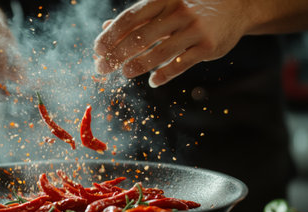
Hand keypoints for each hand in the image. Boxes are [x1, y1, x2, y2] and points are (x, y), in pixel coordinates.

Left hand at [94, 0, 249, 86]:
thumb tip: (106, 27)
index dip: (110, 36)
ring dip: (137, 66)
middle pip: (139, 37)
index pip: (129, 19)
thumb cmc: (191, 6)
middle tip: (102, 68)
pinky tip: (153, 81)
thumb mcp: (164, 4)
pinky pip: (180, 65)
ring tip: (125, 73)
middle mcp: (177, 11)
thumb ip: (136, 17)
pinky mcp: (207, 46)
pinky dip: (164, 75)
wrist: (236, 5)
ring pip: (158, 53)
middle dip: (116, 55)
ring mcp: (193, 29)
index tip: (97, 51)